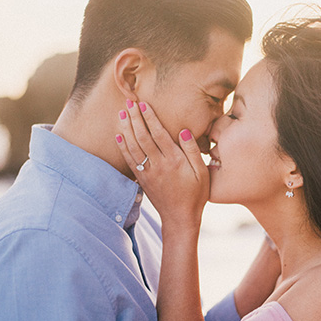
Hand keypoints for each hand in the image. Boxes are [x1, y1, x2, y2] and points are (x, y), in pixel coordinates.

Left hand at [115, 101, 207, 229]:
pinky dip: (123, 147)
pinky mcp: (142, 179)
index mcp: (174, 161)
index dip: (150, 118)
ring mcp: (148, 173)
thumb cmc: (195, 194)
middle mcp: (159, 165)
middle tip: (129, 102)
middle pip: (143, 137)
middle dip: (135, 118)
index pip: (159, 134)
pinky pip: (130, 160)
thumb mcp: (202, 172)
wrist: (180, 218)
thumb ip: (192, 151)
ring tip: (121, 113)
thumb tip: (183, 130)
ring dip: (126, 129)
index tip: (143, 104)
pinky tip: (118, 136)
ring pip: (133, 147)